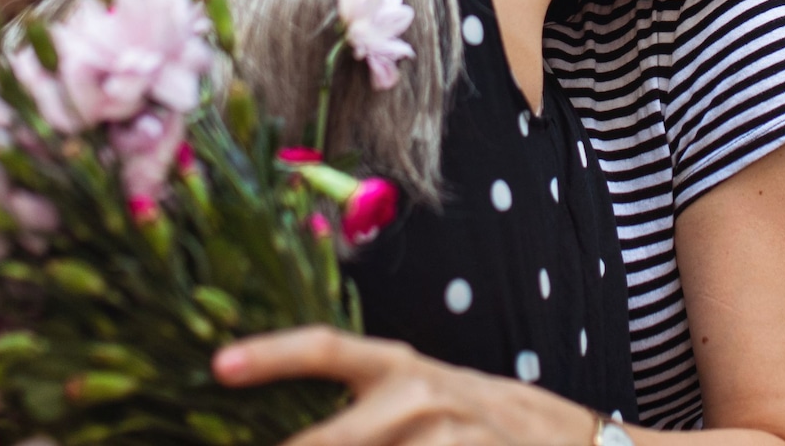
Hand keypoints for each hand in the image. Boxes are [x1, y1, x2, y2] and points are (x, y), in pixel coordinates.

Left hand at [212, 326, 593, 445]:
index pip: (327, 348)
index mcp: (398, 365)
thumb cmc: (474, 416)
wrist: (567, 440)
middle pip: (328, 438)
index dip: (272, 354)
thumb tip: (296, 431)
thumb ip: (365, 404)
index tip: (217, 363)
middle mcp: (415, 394)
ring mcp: (440, 435)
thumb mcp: (421, 393)